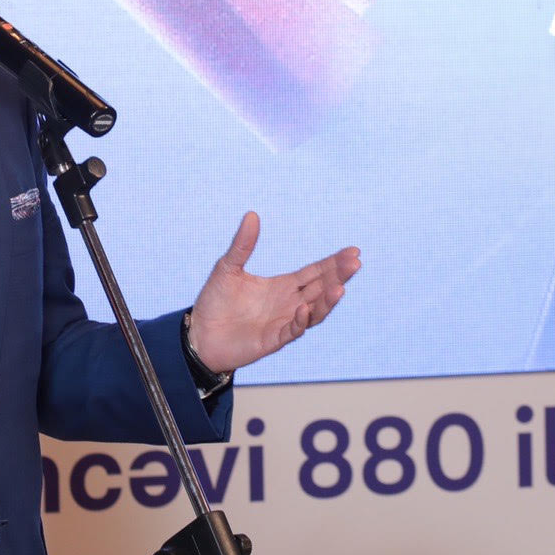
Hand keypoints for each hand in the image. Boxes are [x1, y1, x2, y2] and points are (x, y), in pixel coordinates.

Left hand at [185, 213, 361, 375]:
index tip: (353, 251)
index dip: (334, 262)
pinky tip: (304, 308)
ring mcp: (283, 322)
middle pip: (321, 288)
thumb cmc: (214, 302)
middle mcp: (289, 304)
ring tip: (340, 287)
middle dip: (339, 276)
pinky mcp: (272, 340)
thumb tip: (251, 214)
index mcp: (282, 286)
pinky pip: (292, 331)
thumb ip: (243, 244)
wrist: (198, 334)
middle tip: (355, 262)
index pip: (315, 272)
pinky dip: (300, 321)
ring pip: (314, 311)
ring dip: (328, 300)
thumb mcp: (227, 267)